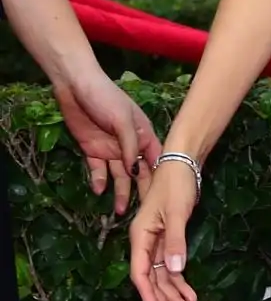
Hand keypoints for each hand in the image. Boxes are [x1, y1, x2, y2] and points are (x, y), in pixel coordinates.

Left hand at [52, 71, 158, 216]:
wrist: (75, 87)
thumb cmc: (106, 98)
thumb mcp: (123, 120)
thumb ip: (130, 146)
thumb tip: (135, 170)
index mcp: (144, 134)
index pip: (156, 159)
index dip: (160, 177)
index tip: (165, 197)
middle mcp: (130, 145)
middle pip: (138, 172)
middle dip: (141, 190)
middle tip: (144, 212)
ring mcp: (111, 149)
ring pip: (119, 175)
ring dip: (120, 192)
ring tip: (120, 211)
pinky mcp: (92, 150)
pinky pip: (98, 170)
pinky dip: (99, 180)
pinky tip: (99, 190)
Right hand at [129, 158, 199, 300]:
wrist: (183, 164)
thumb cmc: (176, 184)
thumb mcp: (176, 212)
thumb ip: (175, 241)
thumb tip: (175, 270)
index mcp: (141, 237)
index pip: (141, 274)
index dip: (149, 296)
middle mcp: (146, 243)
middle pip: (153, 280)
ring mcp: (157, 243)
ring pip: (163, 277)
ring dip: (175, 297)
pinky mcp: (169, 240)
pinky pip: (172, 267)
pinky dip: (181, 282)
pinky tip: (191, 296)